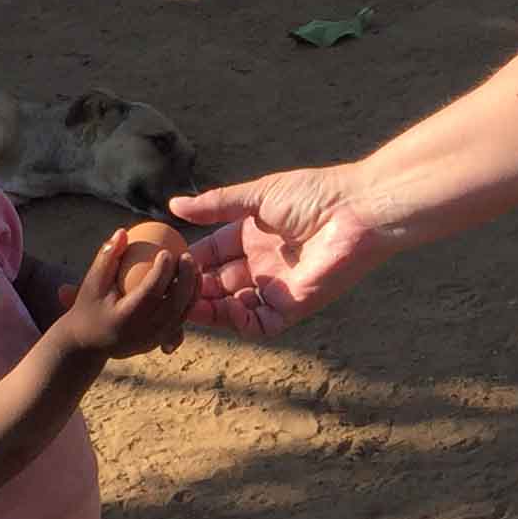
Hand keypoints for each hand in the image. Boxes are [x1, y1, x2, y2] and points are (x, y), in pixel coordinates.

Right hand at [53, 230, 196, 358]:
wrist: (89, 344)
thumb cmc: (89, 307)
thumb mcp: (92, 283)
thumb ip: (106, 257)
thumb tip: (122, 232)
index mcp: (127, 318)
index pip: (150, 293)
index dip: (161, 272)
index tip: (166, 251)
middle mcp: (145, 332)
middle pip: (174, 305)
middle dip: (186, 278)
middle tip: (187, 255)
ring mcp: (156, 339)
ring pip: (183, 313)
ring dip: (192, 289)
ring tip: (194, 265)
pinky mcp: (162, 341)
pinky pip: (182, 319)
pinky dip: (189, 300)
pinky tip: (192, 281)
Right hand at [167, 165, 399, 338]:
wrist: (356, 211)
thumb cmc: (314, 195)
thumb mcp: (257, 196)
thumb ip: (217, 205)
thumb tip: (174, 206)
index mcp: (253, 237)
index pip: (211, 255)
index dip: (188, 262)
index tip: (160, 264)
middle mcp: (262, 265)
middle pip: (218, 285)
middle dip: (192, 290)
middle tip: (164, 292)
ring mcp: (277, 288)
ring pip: (233, 309)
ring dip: (208, 309)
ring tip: (183, 305)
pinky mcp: (293, 306)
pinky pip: (259, 324)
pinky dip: (237, 321)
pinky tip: (220, 309)